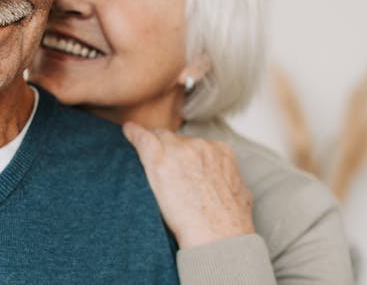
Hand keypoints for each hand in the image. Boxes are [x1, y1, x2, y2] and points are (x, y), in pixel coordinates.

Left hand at [123, 122, 254, 248]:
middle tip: (160, 163)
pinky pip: (142, 139)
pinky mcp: (159, 160)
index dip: (184, 153)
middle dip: (168, 148)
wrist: (216, 234)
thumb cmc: (229, 223)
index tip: (177, 160)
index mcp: (221, 152)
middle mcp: (200, 146)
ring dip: (153, 146)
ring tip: (140, 149)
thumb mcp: (239, 193)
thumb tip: (223, 185)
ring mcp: (179, 150)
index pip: (195, 144)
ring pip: (160, 138)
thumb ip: (228, 180)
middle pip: (176, 139)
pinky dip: (133, 134)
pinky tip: (127, 131)